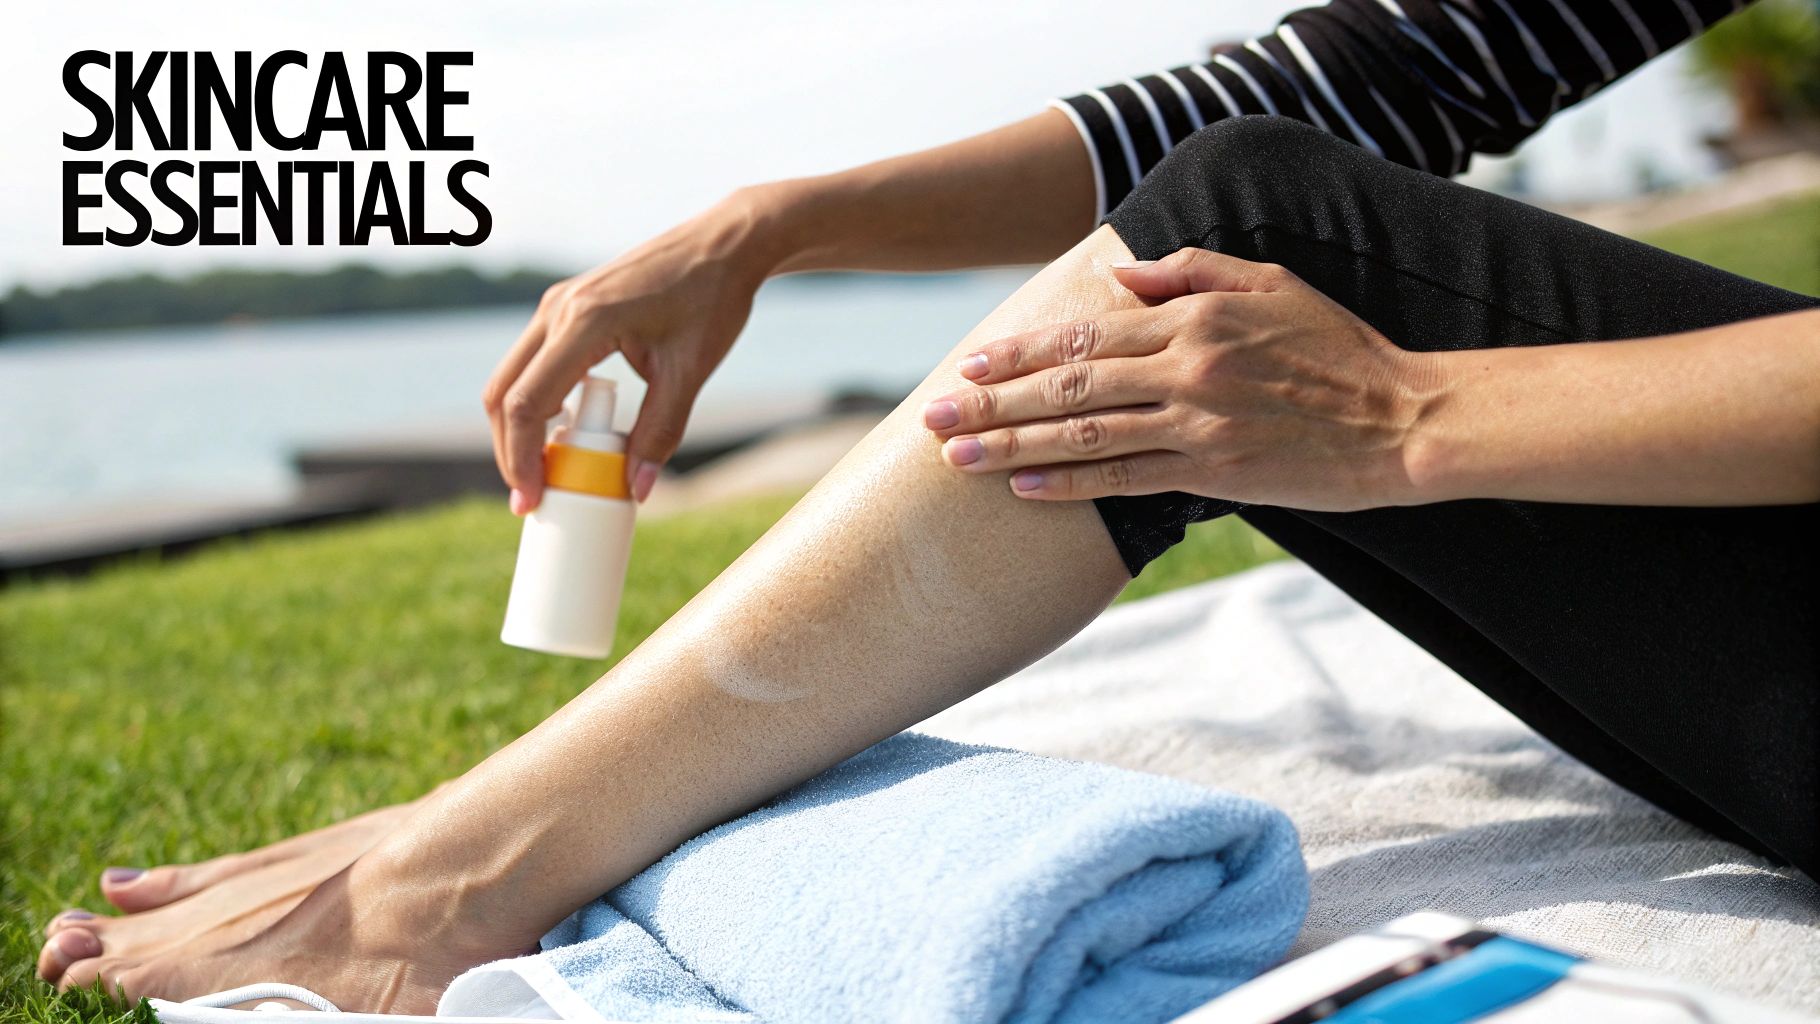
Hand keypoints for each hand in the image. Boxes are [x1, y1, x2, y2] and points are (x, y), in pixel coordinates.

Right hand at [483, 192, 776, 512]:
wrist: (724, 247)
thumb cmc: (712, 300)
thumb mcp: (690, 372)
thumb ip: (662, 432)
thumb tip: (638, 491)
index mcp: (583, 321)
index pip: (527, 402)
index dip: (521, 458)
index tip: (530, 500)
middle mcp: (557, 309)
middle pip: (503, 393)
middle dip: (510, 451)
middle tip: (530, 499)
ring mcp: (557, 305)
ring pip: (511, 378)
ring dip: (519, 429)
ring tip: (545, 474)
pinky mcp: (566, 308)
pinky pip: (533, 363)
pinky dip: (535, 403)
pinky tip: (562, 435)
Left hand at [921, 248, 1442, 511]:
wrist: (1404, 418)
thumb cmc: (1338, 348)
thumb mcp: (1270, 282)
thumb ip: (1190, 272)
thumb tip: (1118, 273)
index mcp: (1194, 317)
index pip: (1085, 330)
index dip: (1020, 350)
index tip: (970, 362)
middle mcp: (1187, 366)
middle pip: (1068, 383)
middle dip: (992, 401)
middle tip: (933, 415)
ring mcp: (1198, 422)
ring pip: (1085, 433)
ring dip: (1012, 446)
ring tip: (956, 457)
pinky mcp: (1216, 472)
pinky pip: (1127, 479)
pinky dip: (1070, 483)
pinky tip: (1023, 489)